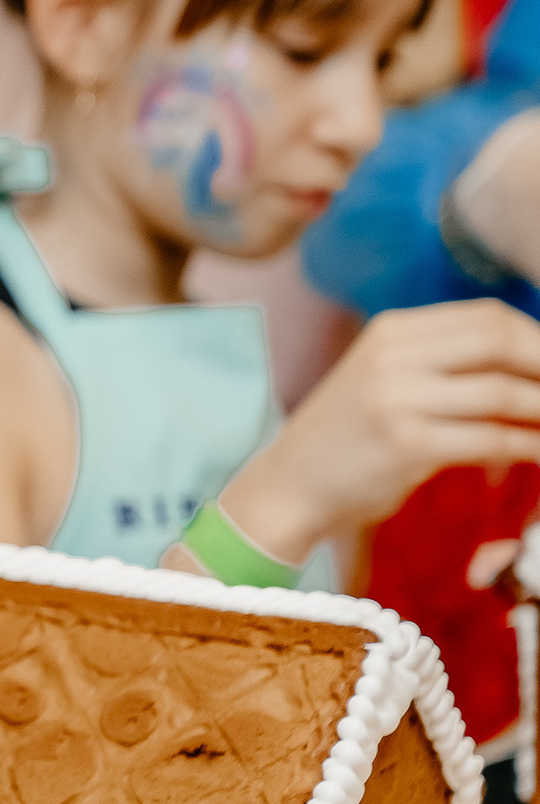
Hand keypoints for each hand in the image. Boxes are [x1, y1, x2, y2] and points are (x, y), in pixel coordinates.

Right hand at [226, 299, 539, 560]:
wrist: (288, 486)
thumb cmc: (347, 438)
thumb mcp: (385, 381)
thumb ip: (442, 364)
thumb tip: (527, 363)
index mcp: (390, 332)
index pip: (486, 317)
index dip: (537, 336)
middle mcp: (392, 357)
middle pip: (500, 341)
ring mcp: (396, 399)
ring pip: (504, 392)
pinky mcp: (406, 445)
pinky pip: (491, 439)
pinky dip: (529, 446)